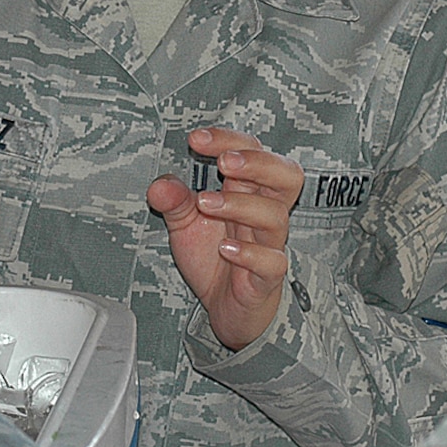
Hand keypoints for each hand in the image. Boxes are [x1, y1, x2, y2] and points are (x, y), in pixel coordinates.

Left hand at [147, 127, 303, 350]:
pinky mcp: (266, 277)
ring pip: (275, 216)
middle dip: (258, 163)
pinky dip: (249, 253)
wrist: (225, 307)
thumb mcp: (186, 224)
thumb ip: (174, 202)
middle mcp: (263, 213)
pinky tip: (224, 248)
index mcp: (248, 192)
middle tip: (224, 163)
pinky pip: (272, 262)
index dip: (229, 140)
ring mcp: (269, 244)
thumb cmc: (214, 256)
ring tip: (206, 203)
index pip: (253, 152)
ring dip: (240, 205)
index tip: (196, 139)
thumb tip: (160, 185)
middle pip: (286, 176)